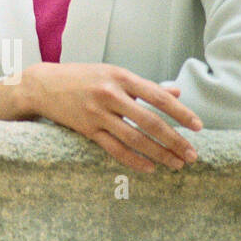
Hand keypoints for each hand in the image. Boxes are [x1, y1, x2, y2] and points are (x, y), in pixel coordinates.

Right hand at [14, 62, 201, 172]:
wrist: (42, 85)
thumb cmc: (81, 77)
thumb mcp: (112, 73)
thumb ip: (144, 85)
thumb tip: (176, 92)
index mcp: (119, 76)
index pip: (157, 96)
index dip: (180, 112)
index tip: (198, 126)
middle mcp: (109, 94)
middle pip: (149, 122)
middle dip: (174, 140)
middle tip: (192, 155)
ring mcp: (97, 113)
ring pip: (135, 138)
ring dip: (159, 154)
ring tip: (176, 164)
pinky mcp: (86, 129)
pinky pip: (114, 149)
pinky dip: (134, 160)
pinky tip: (149, 167)